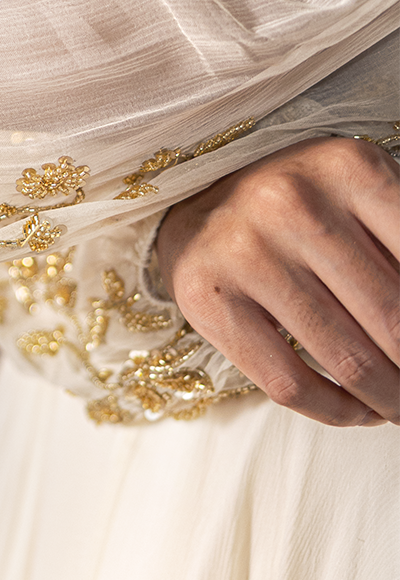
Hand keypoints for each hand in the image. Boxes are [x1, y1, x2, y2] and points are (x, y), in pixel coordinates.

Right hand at [158, 136, 399, 425]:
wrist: (199, 197)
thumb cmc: (308, 204)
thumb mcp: (368, 197)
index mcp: (350, 168)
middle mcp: (292, 202)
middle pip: (394, 323)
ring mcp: (244, 250)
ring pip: (348, 362)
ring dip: (391, 401)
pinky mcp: (207, 297)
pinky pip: (290, 384)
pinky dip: (339, 412)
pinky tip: (360, 410)